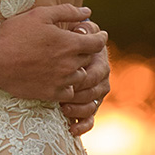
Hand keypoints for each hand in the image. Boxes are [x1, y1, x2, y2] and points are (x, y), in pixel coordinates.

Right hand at [0, 4, 106, 102]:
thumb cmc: (15, 34)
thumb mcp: (40, 15)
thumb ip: (67, 11)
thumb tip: (87, 11)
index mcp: (69, 43)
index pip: (97, 43)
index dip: (100, 38)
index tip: (100, 35)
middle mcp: (70, 64)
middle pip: (89, 59)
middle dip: (85, 51)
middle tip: (75, 45)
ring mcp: (62, 81)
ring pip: (81, 76)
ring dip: (77, 68)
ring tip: (65, 62)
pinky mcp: (51, 94)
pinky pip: (70, 92)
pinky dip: (67, 85)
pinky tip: (58, 77)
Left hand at [58, 20, 111, 135]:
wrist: (54, 46)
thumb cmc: (61, 35)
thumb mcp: (69, 26)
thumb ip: (78, 26)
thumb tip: (82, 28)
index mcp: (99, 60)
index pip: (95, 73)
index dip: (82, 78)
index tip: (67, 78)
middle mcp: (101, 78)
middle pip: (94, 92)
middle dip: (79, 96)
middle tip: (62, 97)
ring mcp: (95, 94)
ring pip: (92, 107)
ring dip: (79, 110)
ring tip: (63, 109)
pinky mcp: (87, 106)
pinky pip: (89, 120)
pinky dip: (82, 126)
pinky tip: (70, 129)